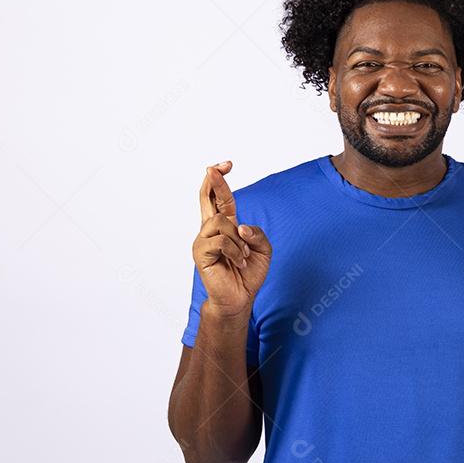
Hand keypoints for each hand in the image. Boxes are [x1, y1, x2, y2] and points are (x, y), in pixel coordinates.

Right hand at [192, 160, 271, 316]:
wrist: (239, 298)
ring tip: (243, 256)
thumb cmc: (248, 273)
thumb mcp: (263, 250)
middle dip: (213, 180)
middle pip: (207, 198)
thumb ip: (257, 234)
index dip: (220, 180)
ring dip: (240, 240)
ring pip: (222, 222)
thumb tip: (240, 226)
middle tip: (215, 168)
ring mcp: (203, 241)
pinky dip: (236, 251)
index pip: (219, 198)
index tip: (226, 165)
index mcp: (226, 225)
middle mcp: (211, 230)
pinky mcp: (200, 253)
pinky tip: (238, 263)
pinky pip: (221, 241)